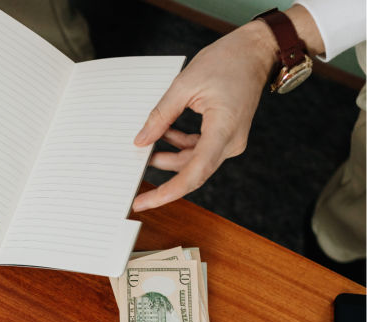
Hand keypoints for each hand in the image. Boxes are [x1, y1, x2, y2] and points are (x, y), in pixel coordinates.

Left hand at [131, 20, 279, 211]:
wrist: (254, 52)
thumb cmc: (225, 62)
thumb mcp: (184, 85)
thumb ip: (161, 116)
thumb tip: (141, 141)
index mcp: (224, 129)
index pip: (194, 172)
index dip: (168, 191)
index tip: (145, 202)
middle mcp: (231, 142)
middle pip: (192, 170)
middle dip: (162, 177)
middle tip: (134, 183)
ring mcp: (230, 141)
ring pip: (193, 161)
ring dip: (168, 155)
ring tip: (146, 145)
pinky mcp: (226, 137)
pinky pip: (199, 150)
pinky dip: (179, 145)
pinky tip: (164, 133)